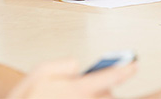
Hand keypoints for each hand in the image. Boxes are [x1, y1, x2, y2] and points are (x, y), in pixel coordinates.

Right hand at [7, 59, 135, 98]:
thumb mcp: (39, 73)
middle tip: (81, 88)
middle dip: (102, 89)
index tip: (133, 65)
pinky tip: (79, 97)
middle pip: (107, 94)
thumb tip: (77, 66)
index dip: (123, 70)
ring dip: (98, 98)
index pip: (107, 77)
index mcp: (75, 90)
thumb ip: (63, 64)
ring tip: (74, 96)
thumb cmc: (27, 98)